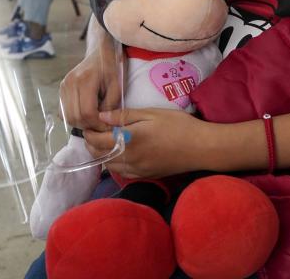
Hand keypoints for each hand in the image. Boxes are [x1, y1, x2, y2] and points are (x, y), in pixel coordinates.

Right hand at [59, 26, 120, 130]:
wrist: (100, 52)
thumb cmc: (111, 66)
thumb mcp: (117, 85)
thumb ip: (111, 105)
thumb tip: (103, 123)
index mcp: (86, 79)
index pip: (87, 112)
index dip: (97, 124)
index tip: (107, 126)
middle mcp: (70, 83)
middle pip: (75, 116)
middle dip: (89, 126)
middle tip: (101, 125)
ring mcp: (64, 85)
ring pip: (67, 116)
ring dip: (81, 123)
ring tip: (94, 120)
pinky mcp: (62, 89)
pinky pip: (63, 111)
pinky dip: (73, 117)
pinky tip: (86, 114)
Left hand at [84, 108, 214, 178]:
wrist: (201, 147)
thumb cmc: (178, 125)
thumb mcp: (151, 113)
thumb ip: (124, 116)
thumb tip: (101, 116)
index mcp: (128, 141)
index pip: (97, 140)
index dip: (88, 132)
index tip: (88, 124)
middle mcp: (129, 159)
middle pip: (99, 154)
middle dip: (92, 143)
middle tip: (94, 130)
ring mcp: (137, 170)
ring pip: (109, 166)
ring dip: (102, 154)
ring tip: (105, 141)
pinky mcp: (145, 176)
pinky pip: (122, 172)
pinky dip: (115, 164)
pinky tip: (120, 153)